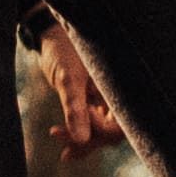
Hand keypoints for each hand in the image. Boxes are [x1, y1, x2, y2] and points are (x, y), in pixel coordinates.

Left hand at [33, 17, 125, 155]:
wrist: (52, 36)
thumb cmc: (64, 50)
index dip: (102, 128)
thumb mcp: (68, 79)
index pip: (123, 123)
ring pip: (102, 132)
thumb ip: (75, 109)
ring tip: (56, 135)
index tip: (81, 110)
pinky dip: (77, 134)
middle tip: (58, 133)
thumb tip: (81, 139)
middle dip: (88, 138)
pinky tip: (61, 140)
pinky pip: (92, 126)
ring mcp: (110, 101)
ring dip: (80, 139)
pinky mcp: (97, 104)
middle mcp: (120, 96)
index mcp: (122, 87)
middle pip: (113, 132)